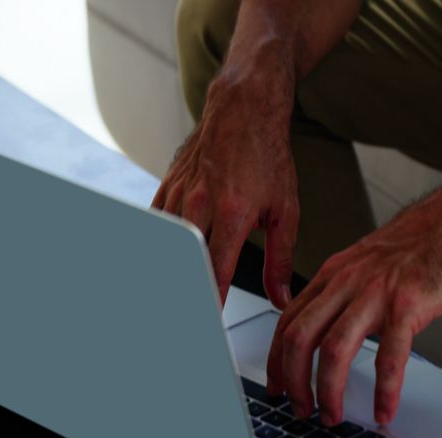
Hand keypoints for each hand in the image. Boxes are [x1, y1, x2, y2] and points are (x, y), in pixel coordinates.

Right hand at [151, 76, 298, 306]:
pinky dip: (156, 248)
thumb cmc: (268, 156)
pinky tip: (158, 268)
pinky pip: (155, 226)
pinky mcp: (167, 186)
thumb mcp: (285, 210)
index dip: (212, 302)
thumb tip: (281, 298)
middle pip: (185, 263)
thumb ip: (282, 259)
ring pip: (165, 245)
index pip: (218, 270)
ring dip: (167, 273)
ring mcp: (179, 193)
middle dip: (184, 294)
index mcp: (234, 211)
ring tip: (166, 303)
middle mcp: (201, 203)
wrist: (244, 109)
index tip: (208, 325)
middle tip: (185, 321)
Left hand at [265, 188, 441, 424]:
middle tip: (300, 409)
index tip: (277, 385)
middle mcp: (348, 282)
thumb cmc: (419, 244)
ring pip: (335, 350)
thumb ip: (344, 293)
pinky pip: (389, 356)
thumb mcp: (365, 263)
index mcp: (334, 274)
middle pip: (300, 338)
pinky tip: (384, 409)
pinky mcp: (408, 305)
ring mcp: (376, 293)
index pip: (288, 321)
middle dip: (294, 381)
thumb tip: (329, 329)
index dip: (276, 359)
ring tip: (333, 416)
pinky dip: (384, 390)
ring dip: (329, 391)